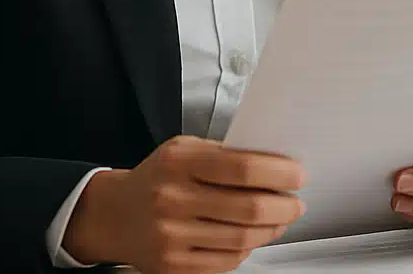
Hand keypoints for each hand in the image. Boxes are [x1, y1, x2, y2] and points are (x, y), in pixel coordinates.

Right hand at [63, 135, 305, 272]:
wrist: (114, 214)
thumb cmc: (158, 177)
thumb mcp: (184, 150)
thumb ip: (224, 154)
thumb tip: (276, 165)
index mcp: (179, 162)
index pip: (242, 168)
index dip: (279, 173)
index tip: (298, 175)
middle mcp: (172, 199)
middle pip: (249, 208)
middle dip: (284, 206)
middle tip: (295, 202)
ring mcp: (171, 236)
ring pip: (242, 239)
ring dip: (272, 229)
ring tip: (280, 219)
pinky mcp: (172, 266)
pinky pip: (226, 261)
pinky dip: (247, 248)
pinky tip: (252, 237)